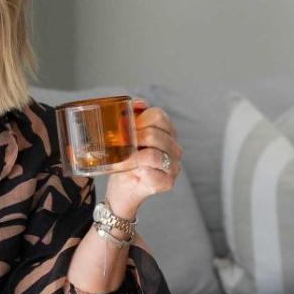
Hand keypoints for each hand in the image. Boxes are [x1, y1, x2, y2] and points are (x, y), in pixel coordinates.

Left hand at [105, 99, 181, 217]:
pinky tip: (132, 172)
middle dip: (133, 139)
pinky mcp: (167, 182)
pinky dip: (136, 172)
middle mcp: (173, 148)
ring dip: (133, 157)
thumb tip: (137, 103)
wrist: (122, 190)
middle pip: (154, 134)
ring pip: (153, 155)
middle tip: (120, 146)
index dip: (139, 120)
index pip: (158, 116)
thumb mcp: (125, 138)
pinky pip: (151, 173)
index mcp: (166, 132)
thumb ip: (131, 118)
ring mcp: (173, 166)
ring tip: (122, 160)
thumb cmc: (125, 162)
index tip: (125, 128)